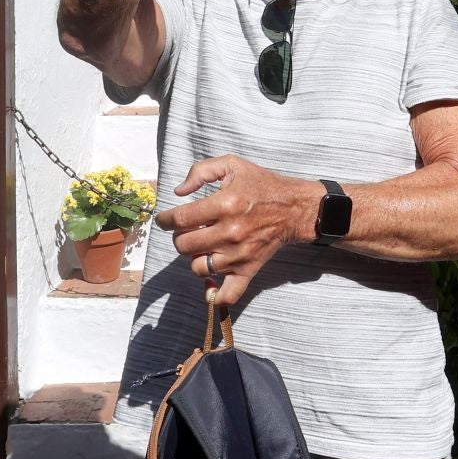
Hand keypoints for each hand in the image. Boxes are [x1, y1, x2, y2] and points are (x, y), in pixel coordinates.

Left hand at [155, 154, 314, 306]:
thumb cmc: (261, 185)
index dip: (165, 220)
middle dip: (179, 236)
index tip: (163, 220)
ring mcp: (238, 255)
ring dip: (194, 257)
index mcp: (224, 204)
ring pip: (198, 268)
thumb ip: (201, 171)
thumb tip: (179, 192)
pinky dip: (214, 294)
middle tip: (187, 230)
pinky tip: (209, 282)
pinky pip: (227, 294)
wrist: (293, 208)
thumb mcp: (232, 164)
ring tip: (201, 246)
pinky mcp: (248, 270)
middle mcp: (230, 233)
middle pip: (184, 245)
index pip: (180, 219)